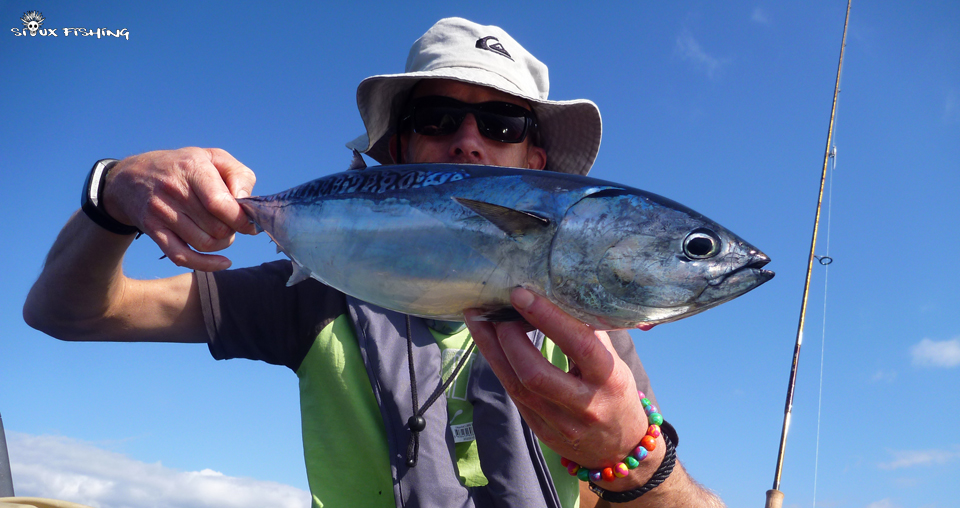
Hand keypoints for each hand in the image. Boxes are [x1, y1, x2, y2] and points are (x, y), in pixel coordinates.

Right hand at [103, 147, 256, 270]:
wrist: (131, 177)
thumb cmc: (183, 166)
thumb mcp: (213, 157)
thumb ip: (238, 175)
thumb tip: (246, 203)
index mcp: (192, 169)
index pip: (220, 204)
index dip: (241, 219)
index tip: (249, 222)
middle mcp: (174, 191)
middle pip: (216, 228)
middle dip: (232, 230)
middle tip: (232, 224)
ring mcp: (161, 212)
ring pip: (204, 244)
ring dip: (222, 244)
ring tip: (223, 233)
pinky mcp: (153, 230)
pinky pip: (182, 257)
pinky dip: (206, 265)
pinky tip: (223, 262)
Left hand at [464, 288, 650, 476]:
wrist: (619, 449)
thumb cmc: (616, 393)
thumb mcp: (616, 364)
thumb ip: (592, 334)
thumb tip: (560, 295)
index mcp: (609, 379)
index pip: (578, 344)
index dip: (548, 318)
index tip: (522, 294)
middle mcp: (584, 404)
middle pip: (535, 372)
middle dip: (509, 336)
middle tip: (497, 308)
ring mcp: (560, 423)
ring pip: (517, 386)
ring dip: (492, 348)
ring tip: (478, 318)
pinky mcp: (541, 431)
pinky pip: (513, 395)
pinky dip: (498, 365)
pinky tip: (487, 342)